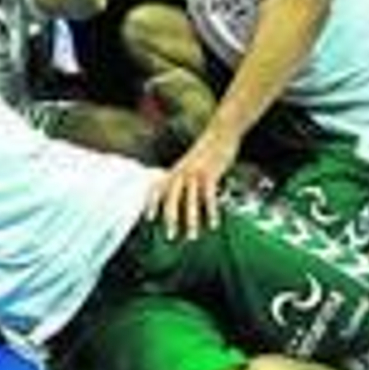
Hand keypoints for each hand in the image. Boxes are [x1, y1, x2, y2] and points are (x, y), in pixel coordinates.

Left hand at [149, 125, 239, 240]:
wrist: (220, 131)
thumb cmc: (206, 150)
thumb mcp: (190, 163)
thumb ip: (184, 178)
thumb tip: (182, 195)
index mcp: (174, 170)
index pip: (157, 188)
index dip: (152, 204)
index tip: (148, 220)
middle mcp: (181, 172)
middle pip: (170, 199)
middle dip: (169, 218)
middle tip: (170, 237)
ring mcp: (195, 173)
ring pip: (190, 201)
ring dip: (190, 220)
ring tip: (192, 237)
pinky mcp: (210, 173)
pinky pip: (209, 196)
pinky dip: (211, 211)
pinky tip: (213, 224)